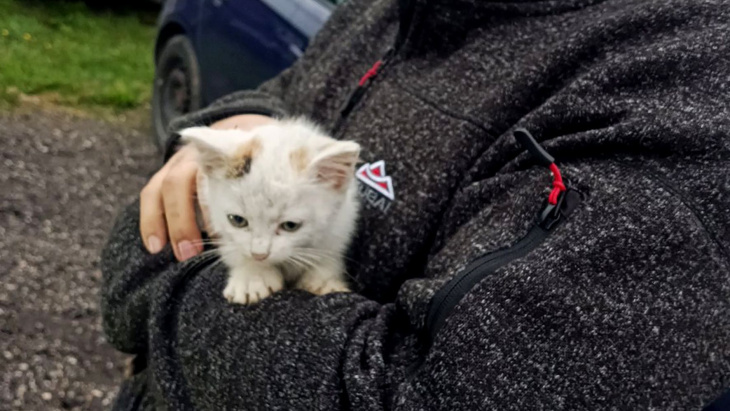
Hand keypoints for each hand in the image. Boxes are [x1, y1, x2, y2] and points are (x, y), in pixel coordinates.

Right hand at [140, 114, 274, 259]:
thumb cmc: (263, 165)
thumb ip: (287, 182)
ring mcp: (181, 163)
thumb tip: (288, 217)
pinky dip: (151, 221)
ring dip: (164, 222)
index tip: (217, 235)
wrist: (242, 139)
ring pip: (164, 187)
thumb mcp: (275, 170)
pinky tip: (155, 246)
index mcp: (227, 151)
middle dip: (184, 220)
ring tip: (179, 255)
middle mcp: (201, 155)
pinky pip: (151, 195)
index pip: (214, 176)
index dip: (211, 206)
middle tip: (191, 252)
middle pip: (182, 182)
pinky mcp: (167, 175)